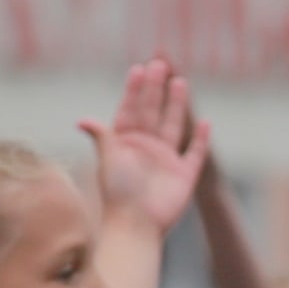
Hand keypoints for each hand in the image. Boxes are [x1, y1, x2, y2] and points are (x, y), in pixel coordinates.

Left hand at [80, 58, 208, 229]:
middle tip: (160, 64)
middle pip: (153, 112)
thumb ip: (103, 137)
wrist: (136, 223)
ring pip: (174, 126)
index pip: (131, 109)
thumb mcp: (108, 159)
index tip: (139, 69)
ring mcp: (166, 160)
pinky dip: (201, 139)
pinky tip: (205, 123)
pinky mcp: (184, 175)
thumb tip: (83, 120)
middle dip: (156, 89)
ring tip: (181, 82)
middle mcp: (146, 148)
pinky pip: (195, 153)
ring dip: (177, 105)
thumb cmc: (118, 192)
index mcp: (126, 142)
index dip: (135, 90)